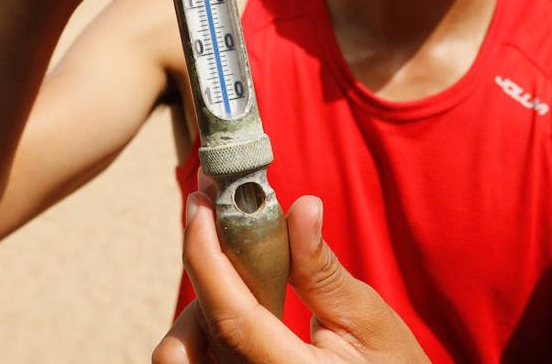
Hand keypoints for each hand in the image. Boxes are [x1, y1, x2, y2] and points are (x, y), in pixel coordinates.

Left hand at [153, 194, 428, 363]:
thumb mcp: (369, 322)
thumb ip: (322, 271)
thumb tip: (302, 208)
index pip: (231, 318)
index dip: (206, 254)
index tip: (199, 203)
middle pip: (194, 339)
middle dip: (204, 278)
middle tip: (223, 230)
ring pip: (183, 357)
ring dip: (198, 310)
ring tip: (238, 278)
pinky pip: (198, 362)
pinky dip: (203, 334)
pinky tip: (235, 313)